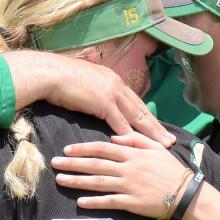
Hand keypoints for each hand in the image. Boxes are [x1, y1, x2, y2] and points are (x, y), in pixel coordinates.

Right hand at [4, 50, 174, 147]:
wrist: (50, 73)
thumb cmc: (60, 79)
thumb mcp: (83, 82)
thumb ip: (93, 92)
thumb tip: (94, 102)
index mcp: (112, 79)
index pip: (134, 100)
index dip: (146, 115)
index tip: (157, 126)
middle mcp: (116, 84)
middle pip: (141, 109)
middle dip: (156, 126)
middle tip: (170, 139)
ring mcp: (111, 92)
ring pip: (136, 116)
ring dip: (150, 132)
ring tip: (162, 144)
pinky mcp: (103, 102)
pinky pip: (120, 121)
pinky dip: (129, 134)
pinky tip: (138, 145)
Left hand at [52, 131, 186, 216]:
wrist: (186, 194)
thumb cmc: (171, 170)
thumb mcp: (156, 149)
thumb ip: (135, 140)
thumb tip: (114, 137)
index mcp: (132, 154)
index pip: (103, 148)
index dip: (83, 148)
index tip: (67, 149)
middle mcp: (128, 168)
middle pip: (95, 164)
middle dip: (73, 163)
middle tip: (54, 163)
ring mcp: (129, 186)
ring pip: (98, 182)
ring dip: (77, 181)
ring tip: (60, 180)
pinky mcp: (132, 203)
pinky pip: (109, 202)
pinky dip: (94, 202)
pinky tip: (79, 202)